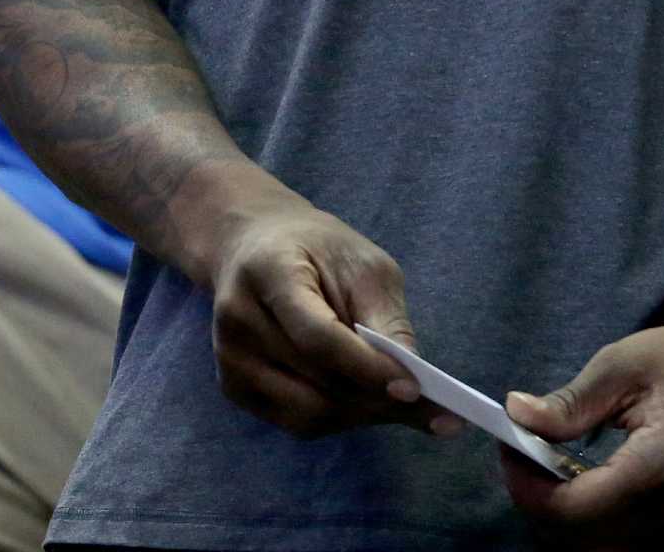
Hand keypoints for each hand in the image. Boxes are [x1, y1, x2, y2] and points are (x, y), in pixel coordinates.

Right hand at [208, 185, 461, 439]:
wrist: (255, 243)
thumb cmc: (317, 248)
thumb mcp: (362, 262)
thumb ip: (385, 318)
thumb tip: (413, 380)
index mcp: (269, 272)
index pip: (318, 338)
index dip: (367, 368)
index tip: (415, 388)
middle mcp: (238, 321)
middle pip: (314, 384)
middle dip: (376, 401)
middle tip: (433, 413)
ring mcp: (230, 360)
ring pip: (307, 414)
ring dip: (361, 416)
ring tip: (403, 406)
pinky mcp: (234, 387)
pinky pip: (295, 421)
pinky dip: (338, 418)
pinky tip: (366, 402)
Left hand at [498, 303, 663, 548]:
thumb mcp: (628, 363)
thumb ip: (572, 401)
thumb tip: (517, 414)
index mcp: (657, 470)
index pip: (571, 512)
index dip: (527, 487)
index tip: (511, 448)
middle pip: (580, 547)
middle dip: (540, 509)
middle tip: (528, 460)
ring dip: (568, 529)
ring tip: (558, 478)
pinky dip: (600, 536)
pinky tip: (594, 494)